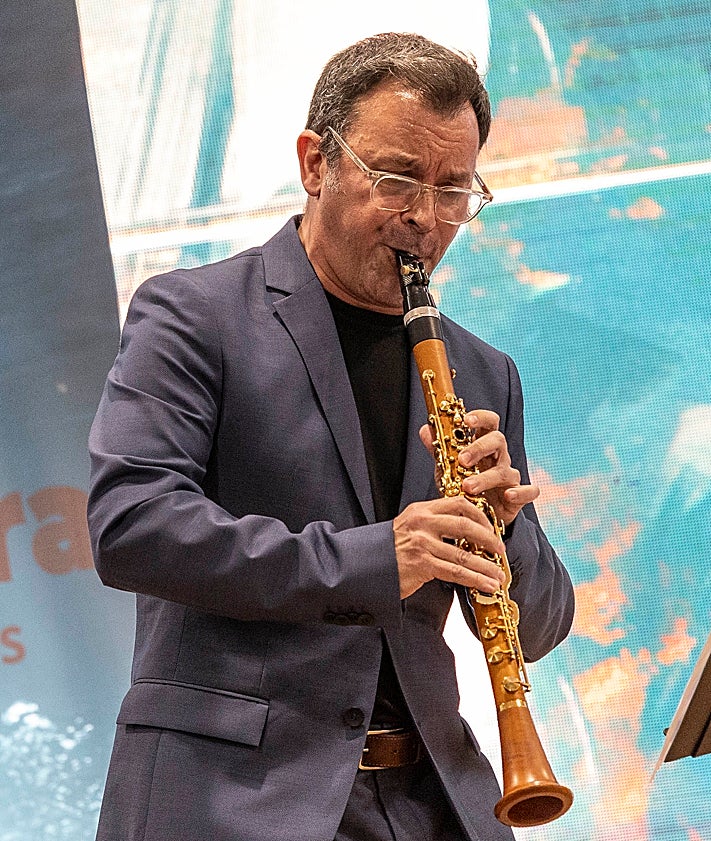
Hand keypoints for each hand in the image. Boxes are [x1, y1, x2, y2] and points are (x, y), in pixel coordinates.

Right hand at [393, 496, 505, 599]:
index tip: (491, 528)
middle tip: (500, 549)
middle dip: (489, 539)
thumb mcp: (409, 528)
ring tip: (498, 576)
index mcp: (421, 511)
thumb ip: (432, 525)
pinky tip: (487, 584)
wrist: (364, 567)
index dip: (480, 515)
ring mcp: (422, 543)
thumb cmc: (389, 551)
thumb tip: (465, 533)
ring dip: (487, 567)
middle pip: (466, 525)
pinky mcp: (422, 564)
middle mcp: (422, 523)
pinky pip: (456, 572)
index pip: (459, 503)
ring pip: (464, 554)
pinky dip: (476, 580)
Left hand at [419, 409, 538, 525]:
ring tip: (467, 487)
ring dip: (486, 478)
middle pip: (498, 441)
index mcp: (483, 447)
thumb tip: (425, 429)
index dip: (481, 417)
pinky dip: (521, 492)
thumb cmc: (461, 487)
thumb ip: (438, 449)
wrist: (473, 517)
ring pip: (505, 470)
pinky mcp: (518, 498)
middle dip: (480, 448)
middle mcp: (499, 458)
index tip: (466, 419)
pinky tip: (508, 495)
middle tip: (462, 460)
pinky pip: (528, 491)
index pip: (489, 423)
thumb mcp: (447, 468)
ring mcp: (509, 477)